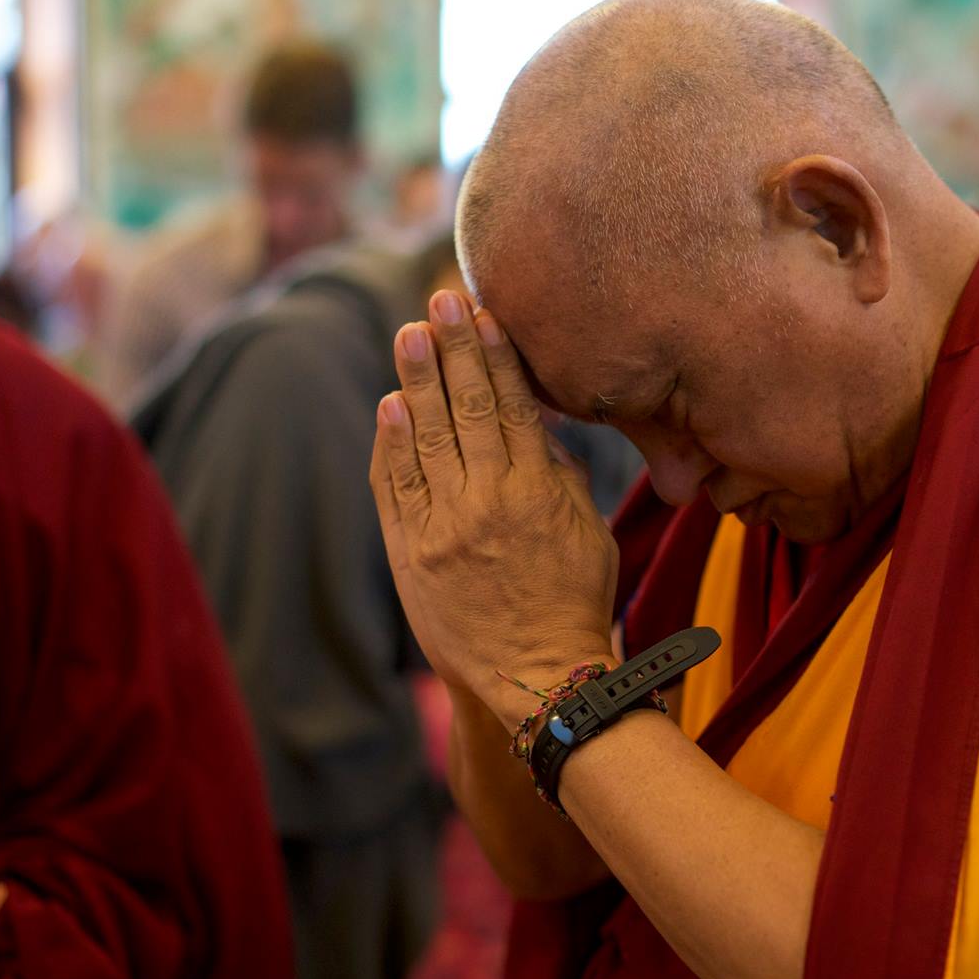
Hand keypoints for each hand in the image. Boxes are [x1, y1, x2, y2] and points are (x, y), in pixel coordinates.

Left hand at [371, 289, 616, 727]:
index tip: (484, 313)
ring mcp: (445, 528)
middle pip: (466, 409)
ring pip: (426, 439)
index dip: (495, 356)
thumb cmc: (576, 603)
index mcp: (539, 492)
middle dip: (453, 349)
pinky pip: (397, 488)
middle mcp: (489, 502)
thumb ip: (562, 475)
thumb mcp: (588, 532)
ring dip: (416, 381)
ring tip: (408, 334)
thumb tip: (536, 423)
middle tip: (440, 301)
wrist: (540, 677)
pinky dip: (391, 445)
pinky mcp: (412, 554)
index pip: (512, 407)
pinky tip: (390, 406)